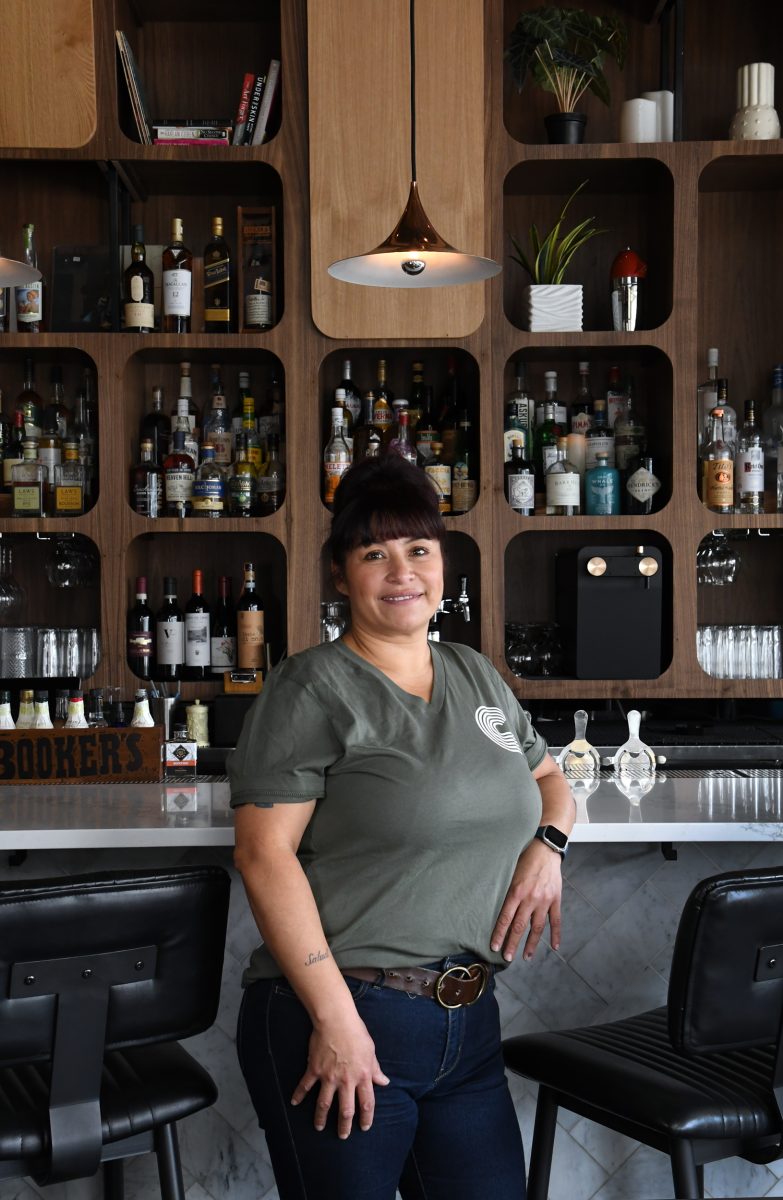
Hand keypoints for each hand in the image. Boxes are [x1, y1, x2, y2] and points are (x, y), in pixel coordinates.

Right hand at [291, 1011, 389, 1137]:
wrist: (336, 1020)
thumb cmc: (356, 1033)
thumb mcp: (371, 1051)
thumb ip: (376, 1069)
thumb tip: (384, 1082)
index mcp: (363, 1075)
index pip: (366, 1103)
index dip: (366, 1118)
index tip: (364, 1127)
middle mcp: (346, 1080)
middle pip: (346, 1110)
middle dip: (344, 1126)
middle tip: (342, 1136)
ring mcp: (329, 1076)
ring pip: (324, 1103)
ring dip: (321, 1117)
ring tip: (319, 1126)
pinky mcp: (315, 1069)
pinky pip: (305, 1086)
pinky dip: (299, 1095)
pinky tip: (294, 1103)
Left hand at [491, 839, 561, 961]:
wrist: (545, 849)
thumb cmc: (525, 858)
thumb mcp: (510, 872)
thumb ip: (507, 891)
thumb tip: (496, 907)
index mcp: (516, 892)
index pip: (505, 918)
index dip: (499, 934)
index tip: (494, 947)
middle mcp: (530, 899)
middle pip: (520, 927)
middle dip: (512, 944)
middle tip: (507, 958)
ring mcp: (544, 901)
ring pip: (537, 928)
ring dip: (531, 944)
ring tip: (526, 957)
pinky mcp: (556, 900)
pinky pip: (556, 921)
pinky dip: (556, 935)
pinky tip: (554, 947)